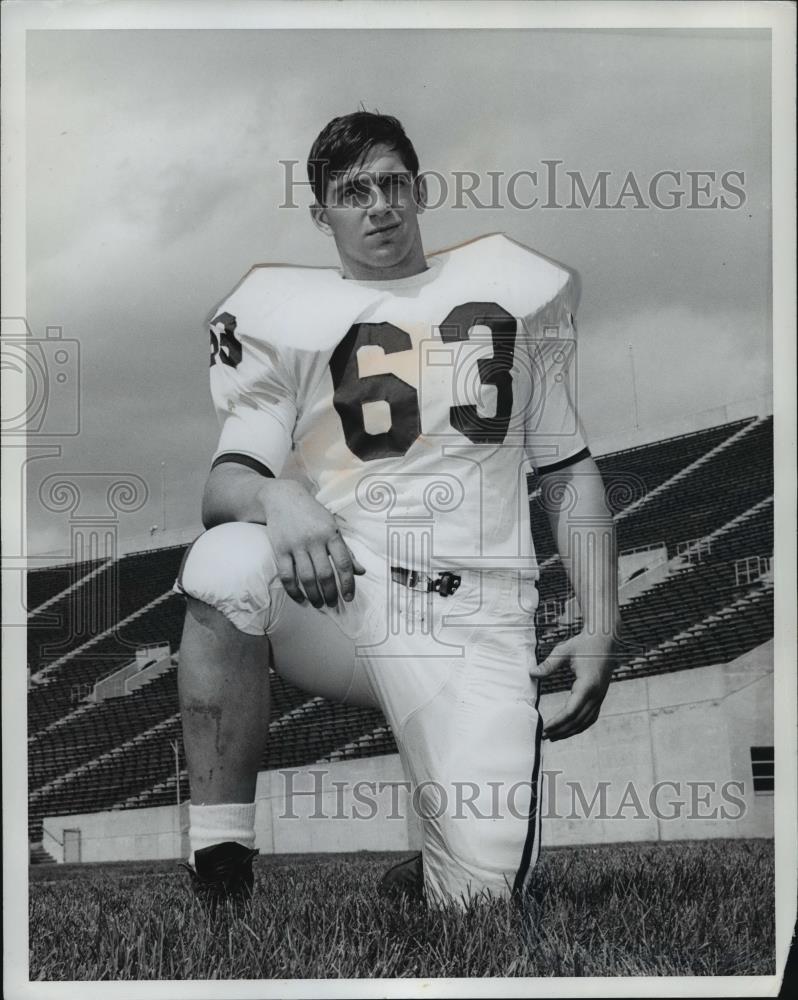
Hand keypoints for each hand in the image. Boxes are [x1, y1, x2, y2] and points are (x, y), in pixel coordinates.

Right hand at [257, 479, 365, 607]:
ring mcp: (296, 545)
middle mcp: (314, 539)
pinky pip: (287, 575)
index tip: (349, 597)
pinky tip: (300, 598)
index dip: (348, 583)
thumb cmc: (312, 514)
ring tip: (318, 604)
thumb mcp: (332, 526)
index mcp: (331, 533)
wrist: (283, 497)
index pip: (344, 563)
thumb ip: (346, 550)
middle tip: (333, 604)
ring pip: (307, 578)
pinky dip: (293, 591)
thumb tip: (361, 571)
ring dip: (313, 595)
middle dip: (330, 594)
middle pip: (325, 574)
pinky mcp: (280, 549)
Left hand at [529, 630, 616, 741]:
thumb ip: (549, 664)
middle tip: (545, 736)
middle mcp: (596, 694)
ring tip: (555, 737)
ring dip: (570, 731)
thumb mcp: (564, 650)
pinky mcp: (601, 696)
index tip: (544, 728)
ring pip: (586, 721)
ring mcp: (600, 696)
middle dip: (561, 730)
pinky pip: (591, 716)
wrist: (605, 640)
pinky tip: (570, 728)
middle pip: (578, 721)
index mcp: (588, 685)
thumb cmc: (583, 644)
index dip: (557, 722)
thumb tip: (532, 673)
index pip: (571, 712)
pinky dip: (580, 726)